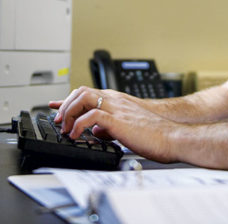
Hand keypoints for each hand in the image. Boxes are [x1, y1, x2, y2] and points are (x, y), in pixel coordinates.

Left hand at [49, 86, 176, 162]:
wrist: (172, 137)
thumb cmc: (155, 134)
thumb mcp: (126, 128)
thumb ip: (110, 126)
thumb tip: (97, 131)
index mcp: (117, 100)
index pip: (87, 93)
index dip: (68, 100)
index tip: (55, 106)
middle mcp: (115, 100)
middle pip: (81, 91)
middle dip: (65, 105)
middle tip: (59, 120)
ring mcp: (116, 108)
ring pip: (83, 98)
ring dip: (69, 112)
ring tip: (65, 127)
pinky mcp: (117, 120)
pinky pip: (91, 117)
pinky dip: (79, 125)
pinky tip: (76, 135)